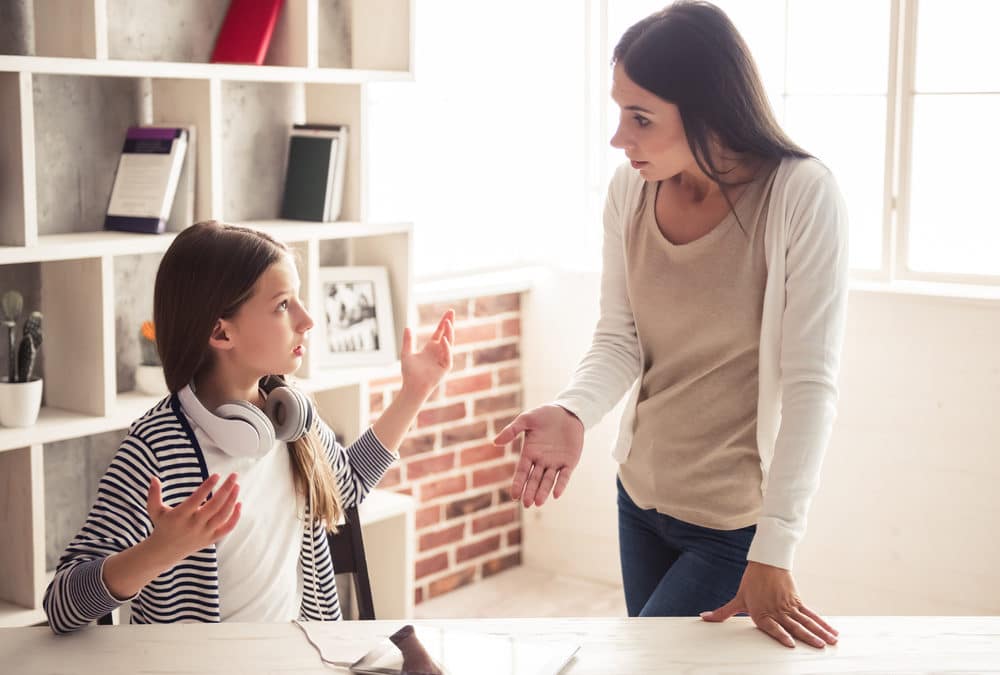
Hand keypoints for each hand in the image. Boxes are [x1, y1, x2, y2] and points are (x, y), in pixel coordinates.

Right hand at [145, 473, 241, 564]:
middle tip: (234, 475)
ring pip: (223, 516)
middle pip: (215, 506)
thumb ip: (154, 494)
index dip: (207, 486)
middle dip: (226, 489)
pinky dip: (235, 517)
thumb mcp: (154, 511)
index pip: (196, 499)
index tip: (217, 474)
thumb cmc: (162, 526)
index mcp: (180, 515)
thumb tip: (153, 477)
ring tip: (237, 485)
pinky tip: (239, 504)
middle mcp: (194, 524)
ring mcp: (204, 533)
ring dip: (232, 500)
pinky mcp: (211, 539)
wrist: (165, 551)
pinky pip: (227, 528)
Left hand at [400, 310, 453, 398]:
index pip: (440, 332)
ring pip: (449, 343)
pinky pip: (447, 356)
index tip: (449, 312)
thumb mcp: (406, 353)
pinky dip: (446, 348)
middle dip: (449, 323)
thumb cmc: (409, 373)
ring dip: (449, 333)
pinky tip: (444, 340)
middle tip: (451, 311)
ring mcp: (443, 359)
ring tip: (447, 322)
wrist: (412, 387)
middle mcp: (439, 351)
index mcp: (431, 347)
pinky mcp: (445, 367)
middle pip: (447, 334)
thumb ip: (408, 341)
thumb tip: (407, 327)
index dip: (444, 322)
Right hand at [494, 404, 583, 506]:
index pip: (522, 472)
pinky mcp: (570, 462)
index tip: (514, 496)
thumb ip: (512, 430)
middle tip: (526, 503)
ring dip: (543, 492)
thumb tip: (495, 442)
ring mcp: (556, 462)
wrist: (567, 411)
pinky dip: (560, 485)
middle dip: (530, 491)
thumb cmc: (545, 414)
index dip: (518, 484)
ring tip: (538, 502)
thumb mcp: (526, 419)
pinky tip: (556, 494)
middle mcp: (542, 461)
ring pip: (548, 481)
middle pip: (534, 479)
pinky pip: (564, 476)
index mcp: (530, 453)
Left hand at [700, 561, 838, 648]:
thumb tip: (704, 618)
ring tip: (831, 642)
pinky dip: (822, 623)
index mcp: (762, 613)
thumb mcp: (737, 599)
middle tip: (820, 647)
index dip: (781, 635)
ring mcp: (789, 606)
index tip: (791, 643)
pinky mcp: (798, 601)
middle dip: (807, 637)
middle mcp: (777, 611)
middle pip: (794, 625)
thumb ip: (723, 612)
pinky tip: (832, 631)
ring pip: (806, 621)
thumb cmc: (751, 583)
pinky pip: (811, 614)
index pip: (772, 627)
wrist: (766, 562)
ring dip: (819, 632)